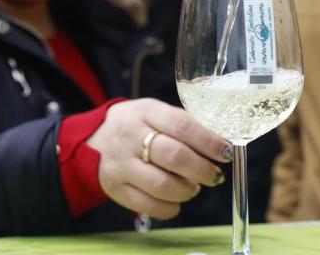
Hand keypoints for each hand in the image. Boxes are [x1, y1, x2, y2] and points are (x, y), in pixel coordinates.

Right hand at [86, 98, 231, 218]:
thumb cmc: (138, 126)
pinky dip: (169, 208)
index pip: (182, 125)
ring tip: (194, 187)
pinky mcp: (114, 188)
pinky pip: (147, 205)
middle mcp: (130, 137)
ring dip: (187, 190)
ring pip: (161, 185)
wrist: (94, 140)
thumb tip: (222, 142)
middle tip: (215, 175)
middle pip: (174, 156)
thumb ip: (186, 124)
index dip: (208, 141)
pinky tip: (176, 201)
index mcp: (147, 112)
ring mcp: (120, 164)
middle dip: (202, 169)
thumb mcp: (157, 113)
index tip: (225, 152)